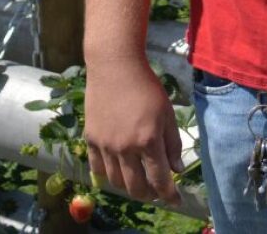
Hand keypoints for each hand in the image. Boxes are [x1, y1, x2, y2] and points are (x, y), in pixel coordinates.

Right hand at [83, 57, 183, 202]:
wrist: (115, 66)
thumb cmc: (147, 87)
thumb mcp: (167, 113)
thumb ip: (172, 143)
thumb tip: (176, 169)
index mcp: (148, 141)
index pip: (160, 180)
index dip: (169, 195)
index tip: (175, 201)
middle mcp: (125, 147)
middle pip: (136, 187)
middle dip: (149, 194)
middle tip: (156, 191)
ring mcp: (105, 145)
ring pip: (116, 181)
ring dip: (129, 186)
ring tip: (138, 181)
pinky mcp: (91, 138)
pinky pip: (97, 167)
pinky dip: (108, 174)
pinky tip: (117, 170)